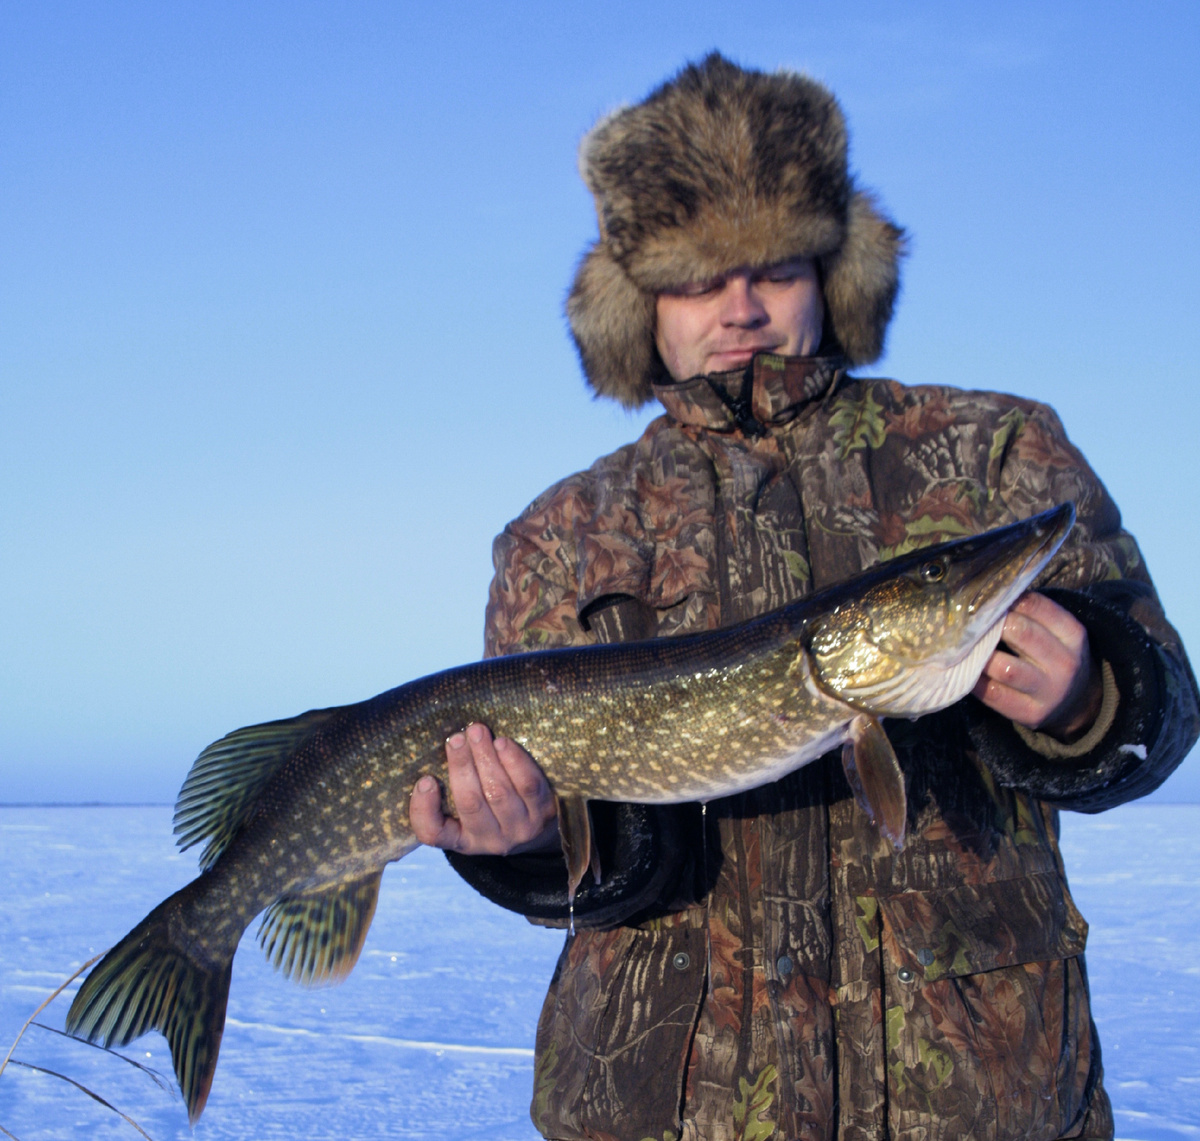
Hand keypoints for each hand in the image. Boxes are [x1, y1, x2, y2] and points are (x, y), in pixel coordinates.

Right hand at [410, 722, 558, 854]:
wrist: (541, 827)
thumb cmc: (493, 809)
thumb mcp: (468, 812)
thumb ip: (451, 790)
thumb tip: (445, 747)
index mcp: (461, 840)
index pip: (433, 834)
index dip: (424, 809)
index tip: (425, 780)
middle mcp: (490, 840)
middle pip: (471, 803)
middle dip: (462, 766)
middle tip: (455, 739)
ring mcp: (519, 828)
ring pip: (499, 792)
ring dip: (486, 758)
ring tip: (477, 733)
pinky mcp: (543, 812)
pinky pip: (528, 784)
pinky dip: (514, 761)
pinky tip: (502, 743)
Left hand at [972, 592, 1102, 738]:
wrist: (1076, 703)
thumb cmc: (1052, 656)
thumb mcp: (1056, 632)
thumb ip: (1030, 613)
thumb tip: (987, 594)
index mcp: (1072, 635)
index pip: (1036, 606)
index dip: (1006, 599)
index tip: (986, 599)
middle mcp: (1065, 663)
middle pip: (1020, 633)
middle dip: (991, 623)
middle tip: (970, 620)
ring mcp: (1048, 691)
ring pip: (1005, 667)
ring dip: (980, 654)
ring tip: (965, 645)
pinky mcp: (1030, 713)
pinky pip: (994, 694)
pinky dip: (975, 680)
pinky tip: (966, 669)